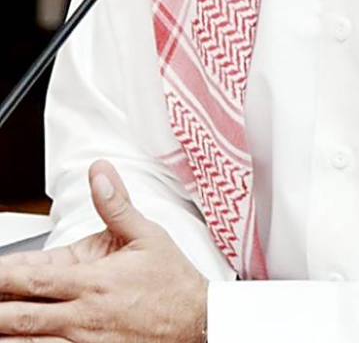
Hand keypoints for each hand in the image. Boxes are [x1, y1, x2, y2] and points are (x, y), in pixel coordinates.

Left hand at [0, 159, 207, 340]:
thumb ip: (116, 205)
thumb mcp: (148, 235)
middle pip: (23, 318)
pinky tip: (20, 342)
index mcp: (94, 282)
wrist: (198, 324)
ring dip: (7, 335)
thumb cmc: (172, 282)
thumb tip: (99, 174)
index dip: (4, 277)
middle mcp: (83, 316)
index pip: (36, 279)